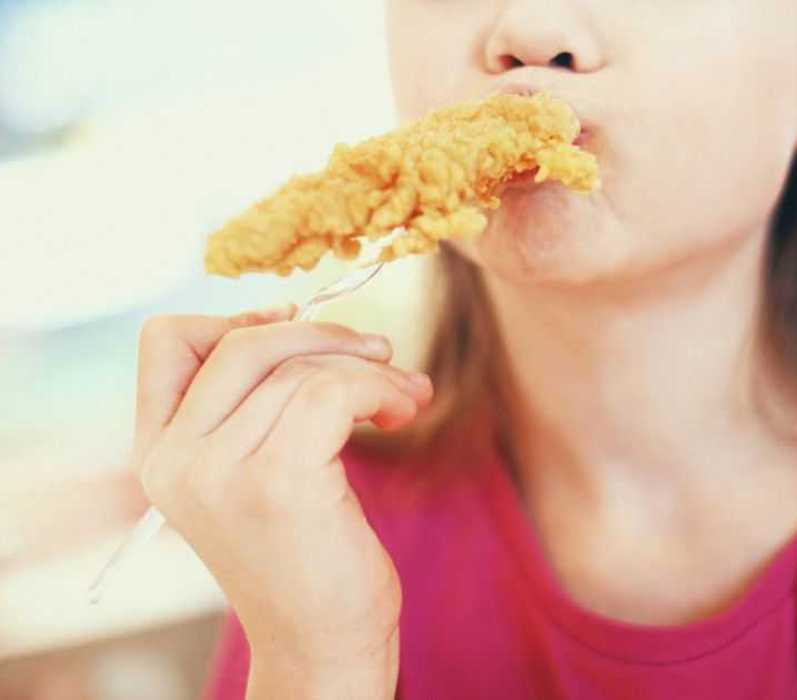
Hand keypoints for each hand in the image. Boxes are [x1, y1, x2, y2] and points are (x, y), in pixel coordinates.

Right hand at [132, 305, 432, 685]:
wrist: (322, 643)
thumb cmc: (305, 556)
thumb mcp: (257, 474)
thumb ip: (257, 407)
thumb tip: (303, 322)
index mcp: (158, 454)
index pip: (167, 342)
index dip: (235, 319)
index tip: (296, 323)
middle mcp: (174, 461)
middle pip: (244, 342)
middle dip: (325, 336)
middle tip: (382, 354)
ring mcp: (220, 472)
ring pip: (301, 369)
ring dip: (372, 370)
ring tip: (406, 395)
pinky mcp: (278, 482)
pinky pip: (332, 392)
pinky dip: (378, 388)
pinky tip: (402, 411)